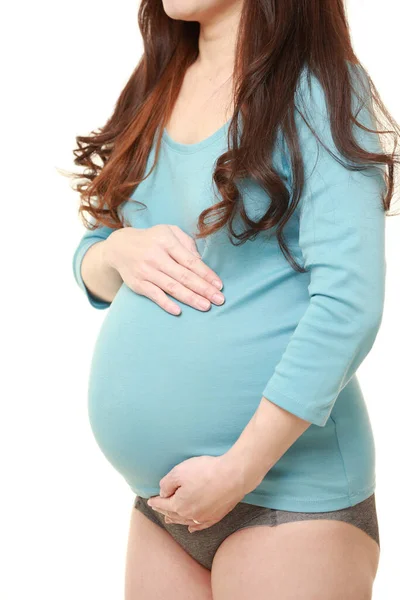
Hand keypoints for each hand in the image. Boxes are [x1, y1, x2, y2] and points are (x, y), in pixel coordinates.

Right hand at [102, 224, 224, 314]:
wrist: (120, 246)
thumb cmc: (152, 239)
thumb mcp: (169, 231)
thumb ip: (187, 243)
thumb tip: (200, 261)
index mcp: (166, 241)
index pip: (190, 261)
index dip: (206, 274)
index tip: (219, 285)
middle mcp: (155, 256)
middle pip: (184, 276)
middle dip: (203, 289)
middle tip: (219, 300)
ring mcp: (145, 270)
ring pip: (171, 287)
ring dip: (190, 298)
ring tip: (206, 306)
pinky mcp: (137, 283)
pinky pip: (153, 295)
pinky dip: (165, 303)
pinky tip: (178, 311)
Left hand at [146, 454, 245, 532]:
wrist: (233, 476)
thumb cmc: (205, 471)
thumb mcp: (179, 472)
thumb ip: (166, 484)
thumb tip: (163, 493)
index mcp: (179, 505)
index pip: (163, 504)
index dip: (155, 501)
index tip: (149, 500)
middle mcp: (190, 516)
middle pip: (173, 514)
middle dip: (163, 511)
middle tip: (156, 508)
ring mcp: (204, 518)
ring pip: (185, 521)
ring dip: (175, 520)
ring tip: (168, 520)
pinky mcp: (216, 516)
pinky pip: (201, 526)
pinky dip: (194, 527)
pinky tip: (191, 528)